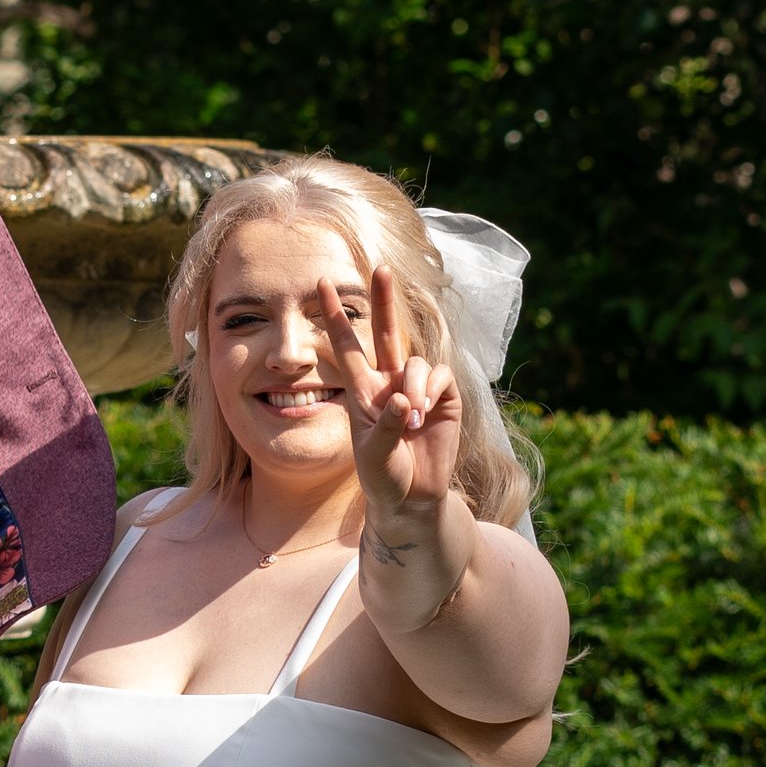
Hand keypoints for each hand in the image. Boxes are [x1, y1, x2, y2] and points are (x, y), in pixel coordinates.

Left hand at [310, 261, 462, 525]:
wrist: (410, 497)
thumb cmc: (383, 475)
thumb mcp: (374, 454)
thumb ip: (387, 425)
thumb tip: (405, 400)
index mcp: (362, 389)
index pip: (346, 344)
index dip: (335, 315)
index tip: (321, 283)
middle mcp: (389, 381)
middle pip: (386, 330)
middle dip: (384, 299)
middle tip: (380, 268)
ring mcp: (417, 387)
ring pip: (416, 362)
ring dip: (414, 387)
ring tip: (412, 418)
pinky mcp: (444, 397)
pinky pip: (439, 376)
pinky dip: (432, 391)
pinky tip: (425, 413)